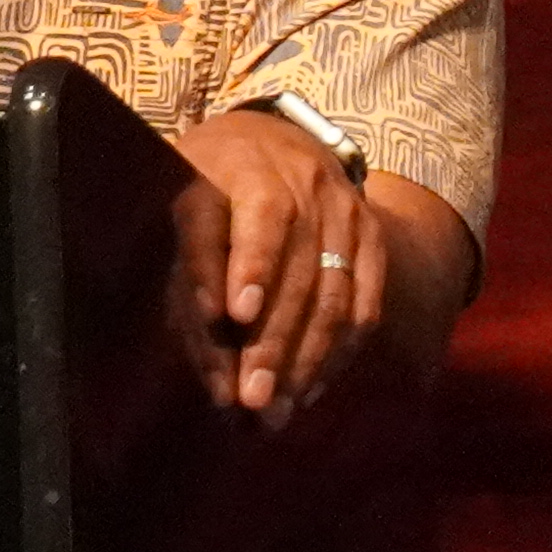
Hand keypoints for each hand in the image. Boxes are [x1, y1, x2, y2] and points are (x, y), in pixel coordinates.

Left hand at [169, 107, 386, 420]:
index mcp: (234, 168)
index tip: (233, 314)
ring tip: (277, 410)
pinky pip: (362, 302)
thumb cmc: (207, 196)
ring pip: (331, 291)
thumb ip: (188, 293)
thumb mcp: (181, 224)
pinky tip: (309, 390)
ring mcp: (341, 206)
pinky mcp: (370, 232)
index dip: (243, 264)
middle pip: (292, 267)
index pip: (245, 217)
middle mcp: (295, 181)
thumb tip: (215, 382)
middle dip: (271, 340)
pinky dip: (338, 352)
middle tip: (251, 399)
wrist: (271, 141)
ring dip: (305, 359)